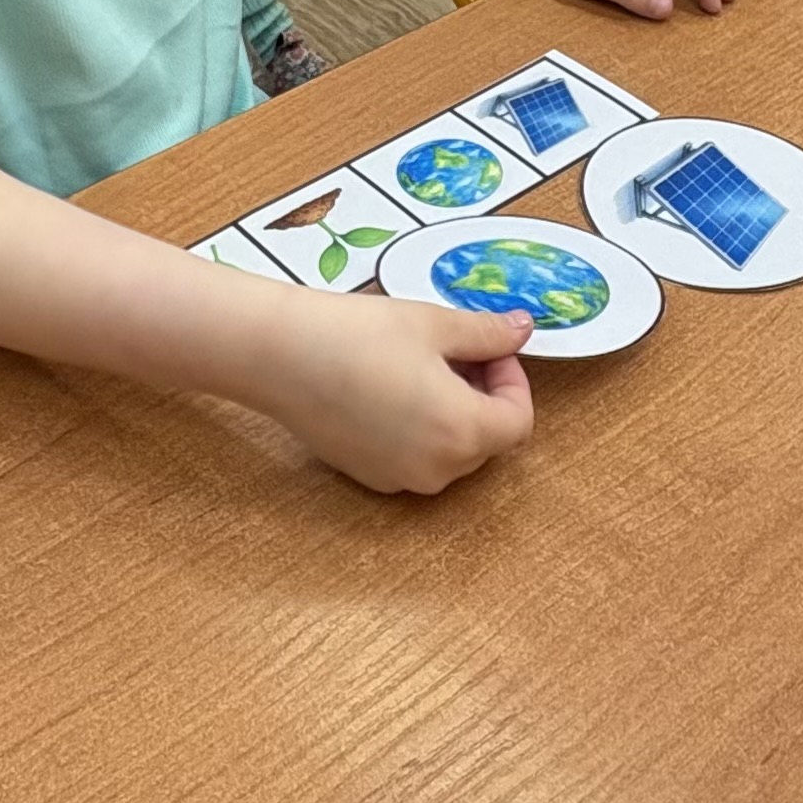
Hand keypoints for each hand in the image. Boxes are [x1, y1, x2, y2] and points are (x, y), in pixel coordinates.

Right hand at [252, 293, 537, 494]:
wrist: (279, 356)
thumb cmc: (357, 336)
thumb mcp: (434, 324)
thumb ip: (488, 334)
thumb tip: (522, 330)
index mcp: (463, 433)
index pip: (518, 422)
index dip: (513, 381)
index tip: (490, 348)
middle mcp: (437, 469)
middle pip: (487, 439)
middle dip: (483, 395)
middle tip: (456, 349)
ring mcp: (400, 478)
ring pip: (451, 451)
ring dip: (452, 413)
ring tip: (421, 367)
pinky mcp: (369, 476)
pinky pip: (415, 458)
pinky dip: (419, 430)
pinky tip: (389, 389)